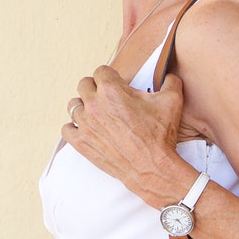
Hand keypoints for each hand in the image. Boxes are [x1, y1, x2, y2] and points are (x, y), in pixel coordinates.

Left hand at [63, 66, 193, 207]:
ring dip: (84, 107)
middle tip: (107, 98)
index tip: (116, 84)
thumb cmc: (160, 136)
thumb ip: (170, 82)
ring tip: (97, 114)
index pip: (101, 71)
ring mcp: (85, 124)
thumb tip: (170, 76)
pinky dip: (74, 127)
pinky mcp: (81, 142)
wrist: (152, 167)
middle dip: (95, 88)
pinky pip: (67, 128)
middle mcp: (93, 104)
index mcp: (111, 89)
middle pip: (83, 84)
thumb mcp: (171, 102)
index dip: (111, 76)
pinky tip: (87, 129)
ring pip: (73, 105)